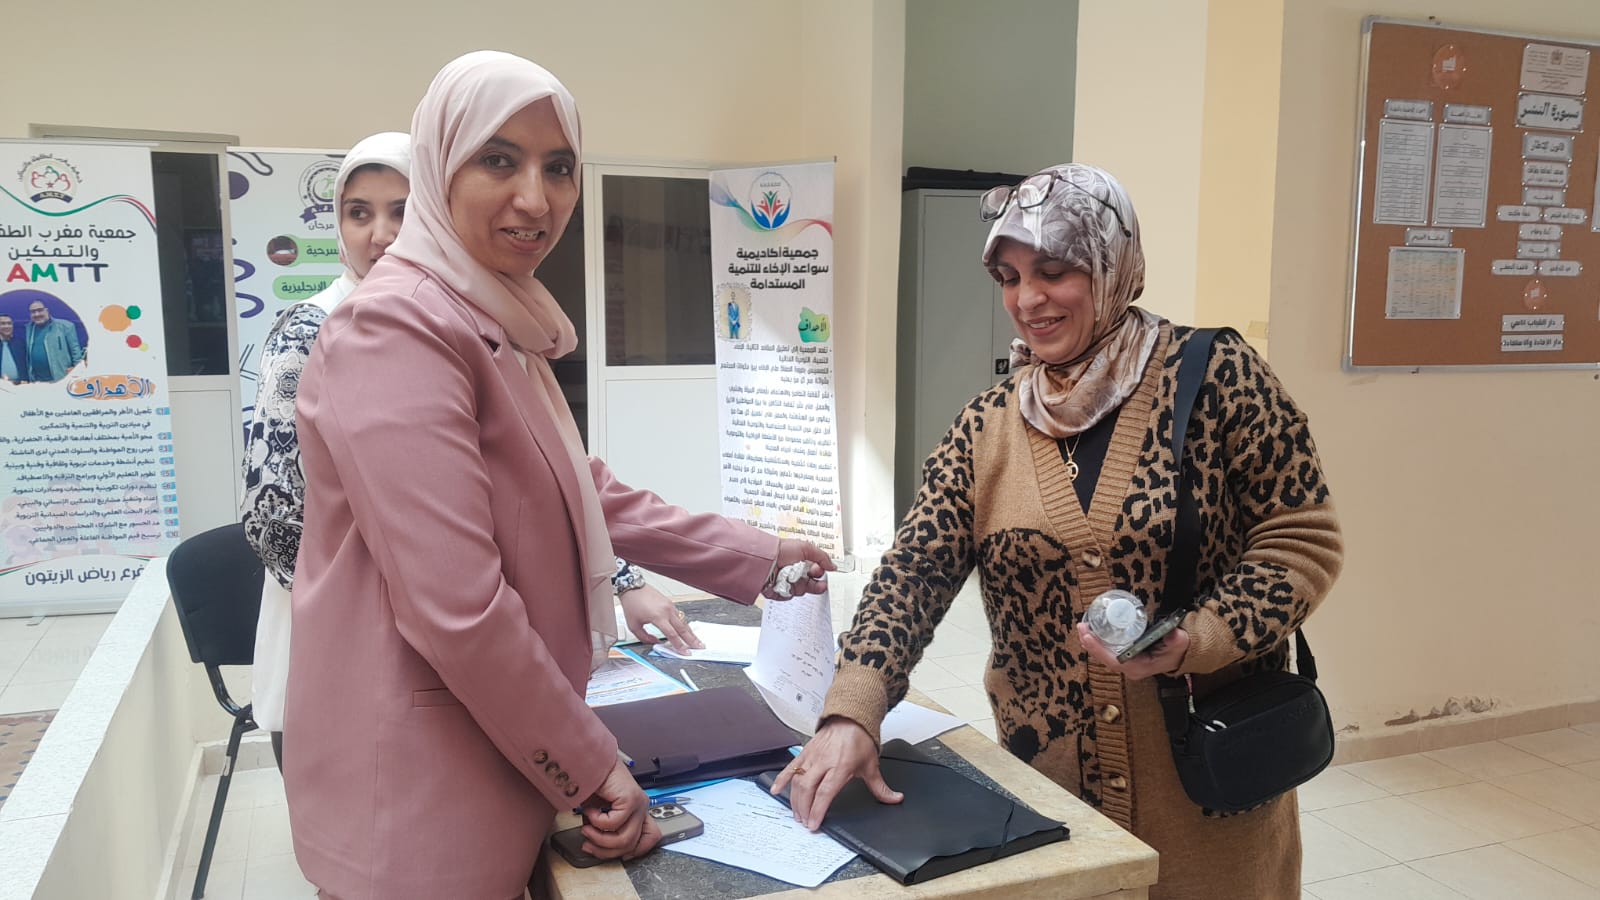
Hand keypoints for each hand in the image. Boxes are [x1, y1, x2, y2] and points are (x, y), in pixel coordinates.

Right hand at [578, 757, 660, 859]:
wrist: (589, 761)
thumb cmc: (594, 782)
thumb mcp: (600, 812)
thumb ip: (604, 829)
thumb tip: (597, 846)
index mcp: (638, 811)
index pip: (650, 838)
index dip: (634, 851)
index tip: (611, 852)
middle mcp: (642, 808)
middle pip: (631, 845)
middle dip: (605, 850)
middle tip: (588, 842)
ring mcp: (639, 804)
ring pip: (625, 839)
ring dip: (599, 838)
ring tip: (587, 827)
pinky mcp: (631, 799)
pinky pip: (614, 824)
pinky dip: (596, 821)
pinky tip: (590, 810)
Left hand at [618, 585, 703, 654]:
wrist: (632, 587)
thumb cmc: (632, 604)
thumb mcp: (634, 625)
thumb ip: (645, 637)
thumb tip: (656, 643)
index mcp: (658, 617)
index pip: (672, 634)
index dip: (679, 645)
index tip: (685, 653)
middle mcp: (667, 611)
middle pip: (683, 628)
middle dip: (692, 640)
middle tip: (700, 647)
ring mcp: (670, 606)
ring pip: (683, 622)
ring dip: (690, 632)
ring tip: (697, 641)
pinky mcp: (670, 603)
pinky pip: (679, 616)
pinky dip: (684, 624)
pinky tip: (687, 630)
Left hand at [761, 538, 836, 599]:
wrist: (765, 559)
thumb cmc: (782, 550)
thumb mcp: (807, 548)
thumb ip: (823, 557)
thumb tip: (833, 566)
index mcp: (802, 562)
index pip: (816, 571)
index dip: (820, 572)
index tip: (821, 571)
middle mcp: (795, 573)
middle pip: (812, 584)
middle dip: (817, 585)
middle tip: (820, 584)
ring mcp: (788, 583)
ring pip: (802, 591)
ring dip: (801, 586)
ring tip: (796, 579)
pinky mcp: (780, 592)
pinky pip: (790, 596)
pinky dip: (789, 591)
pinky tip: (786, 584)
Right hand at [770, 717, 900, 830]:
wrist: (850, 717)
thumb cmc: (859, 739)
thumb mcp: (871, 765)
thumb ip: (880, 787)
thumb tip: (894, 798)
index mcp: (840, 766)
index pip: (825, 793)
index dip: (818, 810)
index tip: (814, 824)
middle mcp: (824, 762)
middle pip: (807, 789)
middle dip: (804, 809)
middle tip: (805, 822)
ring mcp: (812, 757)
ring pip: (797, 780)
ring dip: (795, 800)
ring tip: (797, 814)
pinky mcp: (804, 752)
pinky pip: (790, 767)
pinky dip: (782, 779)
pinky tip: (776, 790)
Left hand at [1076, 621, 1189, 680]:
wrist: (1179, 655)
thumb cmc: (1176, 651)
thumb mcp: (1179, 644)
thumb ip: (1177, 640)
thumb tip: (1175, 635)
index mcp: (1138, 667)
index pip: (1114, 661)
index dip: (1099, 650)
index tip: (1089, 637)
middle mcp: (1129, 668)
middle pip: (1104, 658)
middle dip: (1090, 644)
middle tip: (1082, 628)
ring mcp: (1126, 663)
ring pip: (1103, 655)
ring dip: (1091, 642)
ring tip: (1082, 628)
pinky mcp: (1124, 657)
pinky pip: (1106, 651)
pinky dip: (1097, 642)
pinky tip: (1090, 632)